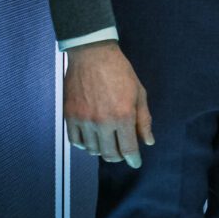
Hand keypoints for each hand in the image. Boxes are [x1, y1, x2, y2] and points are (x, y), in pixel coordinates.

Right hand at [65, 41, 152, 166]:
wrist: (92, 55)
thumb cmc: (119, 71)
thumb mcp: (139, 93)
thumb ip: (143, 120)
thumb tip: (148, 142)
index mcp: (122, 116)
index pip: (128, 149)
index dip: (133, 160)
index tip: (135, 163)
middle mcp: (103, 122)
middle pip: (110, 154)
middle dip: (119, 157)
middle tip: (122, 152)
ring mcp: (84, 120)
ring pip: (92, 150)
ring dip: (102, 150)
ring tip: (107, 143)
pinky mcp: (70, 116)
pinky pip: (75, 141)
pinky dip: (84, 145)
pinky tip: (91, 139)